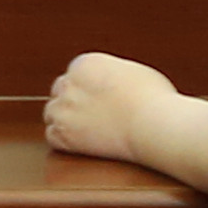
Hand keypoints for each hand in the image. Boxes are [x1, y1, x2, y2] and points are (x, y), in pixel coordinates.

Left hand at [44, 51, 181, 159]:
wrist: (154, 125)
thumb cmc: (154, 99)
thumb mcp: (134, 72)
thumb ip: (113, 73)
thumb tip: (112, 81)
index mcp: (85, 64)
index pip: (74, 75)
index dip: (85, 89)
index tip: (94, 100)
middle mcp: (68, 83)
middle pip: (60, 92)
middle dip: (72, 102)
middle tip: (89, 115)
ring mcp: (63, 110)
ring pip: (52, 113)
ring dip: (64, 120)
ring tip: (85, 129)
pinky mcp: (64, 135)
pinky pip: (52, 136)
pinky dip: (63, 140)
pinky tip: (79, 142)